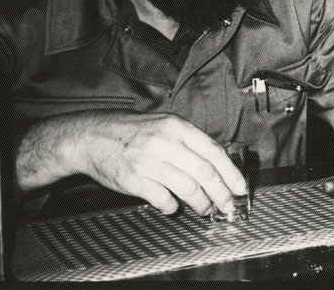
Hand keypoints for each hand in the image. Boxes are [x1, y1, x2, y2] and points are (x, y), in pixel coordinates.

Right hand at [62, 112, 247, 216]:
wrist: (93, 136)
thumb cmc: (133, 132)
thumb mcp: (165, 125)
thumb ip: (190, 141)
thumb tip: (218, 165)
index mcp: (178, 127)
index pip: (214, 152)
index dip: (231, 173)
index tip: (241, 188)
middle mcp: (166, 143)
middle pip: (205, 173)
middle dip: (222, 194)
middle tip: (228, 206)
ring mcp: (149, 162)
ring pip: (188, 188)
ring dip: (201, 203)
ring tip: (206, 209)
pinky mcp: (133, 179)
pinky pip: (162, 198)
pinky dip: (172, 206)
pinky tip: (174, 206)